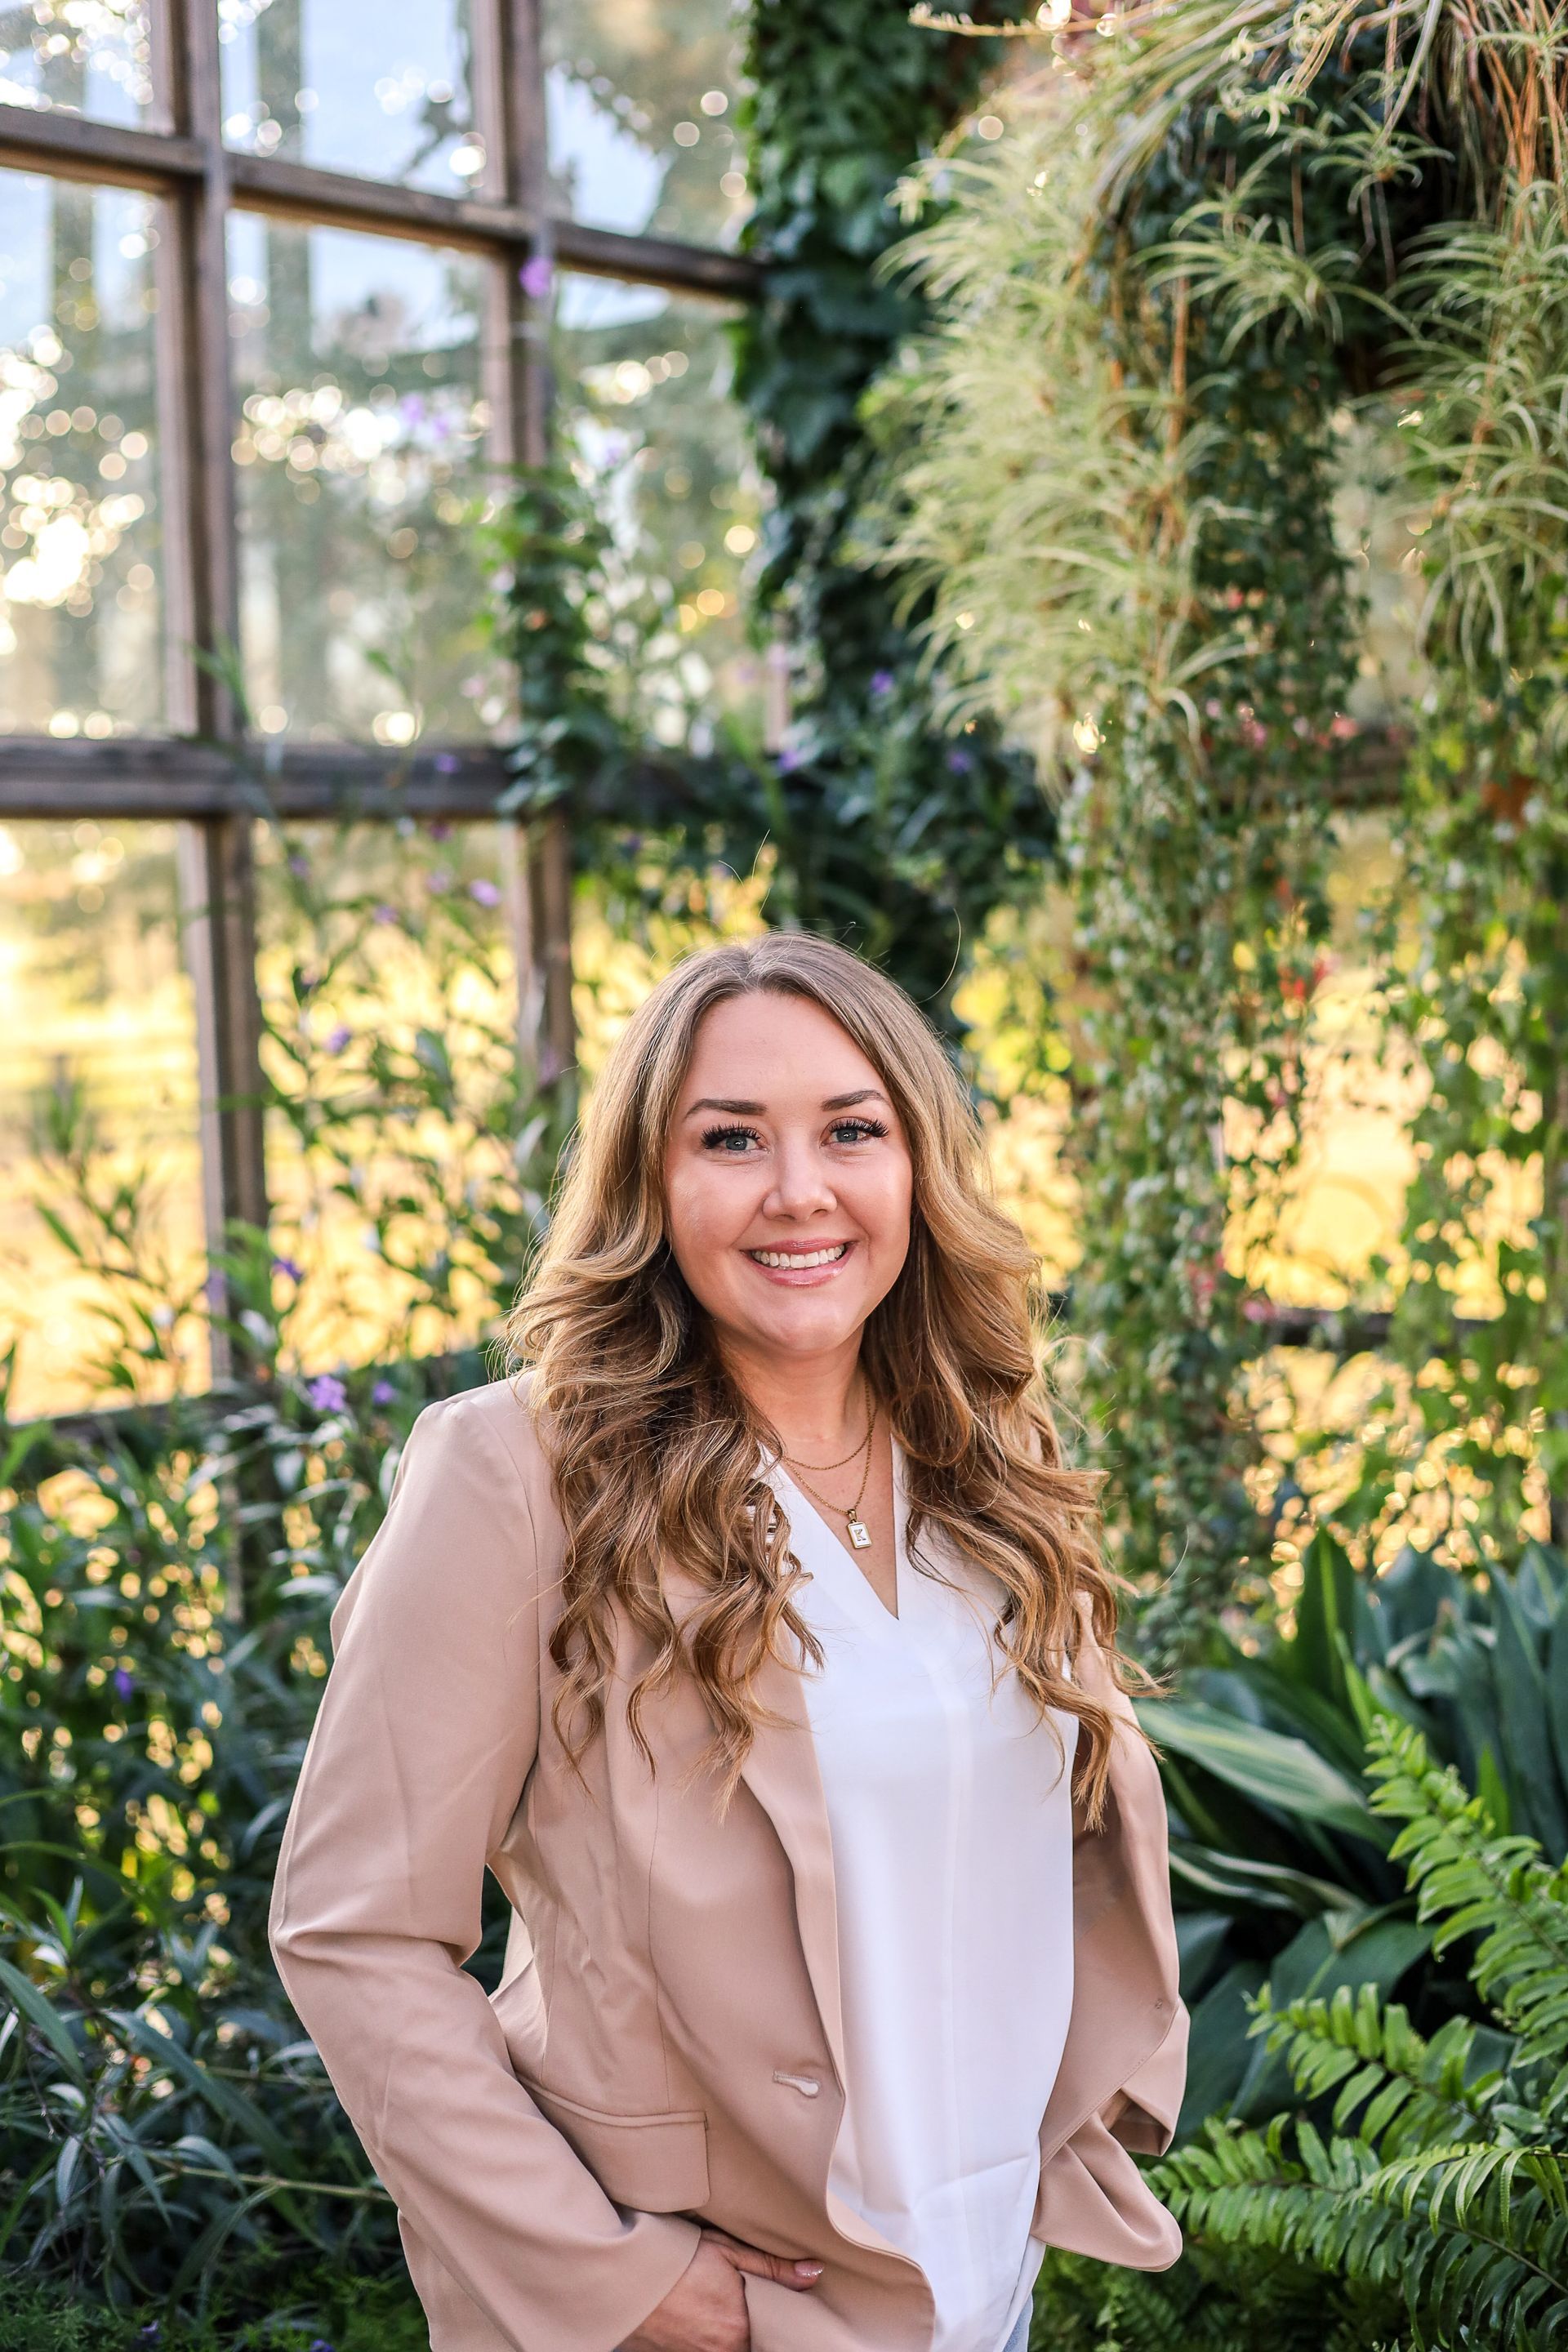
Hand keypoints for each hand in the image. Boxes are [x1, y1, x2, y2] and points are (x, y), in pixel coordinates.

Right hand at [622, 2225, 823, 2351]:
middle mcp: (721, 2350)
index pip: (770, 2339)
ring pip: (728, 2349)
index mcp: (739, 2327)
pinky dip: (709, 2339)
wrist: (626, 2274)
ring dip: (728, 2335)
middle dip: (752, 2332)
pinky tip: (702, 2318)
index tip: (777, 2314)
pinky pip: (703, 2351)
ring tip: (719, 2309)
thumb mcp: (728, 2252)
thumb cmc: (679, 2258)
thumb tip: (815, 2273)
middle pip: (748, 2346)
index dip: (776, 2328)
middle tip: (744, 2306)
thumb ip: (773, 2267)